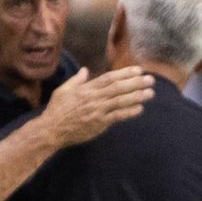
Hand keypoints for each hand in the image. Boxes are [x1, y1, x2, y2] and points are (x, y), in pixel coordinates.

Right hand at [40, 66, 156, 147]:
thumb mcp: (63, 90)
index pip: (109, 78)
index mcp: (86, 88)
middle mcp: (94, 98)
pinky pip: (117, 117)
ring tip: (150, 93)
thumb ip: (76, 80)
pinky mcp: (99, 124)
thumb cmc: (56, 110)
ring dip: (136, 96)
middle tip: (150, 79)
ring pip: (120, 101)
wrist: (51, 130)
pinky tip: (140, 108)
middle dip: (136, 83)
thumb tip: (86, 71)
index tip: (138, 70)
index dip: (125, 73)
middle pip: (118, 88)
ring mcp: (97, 111)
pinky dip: (129, 112)